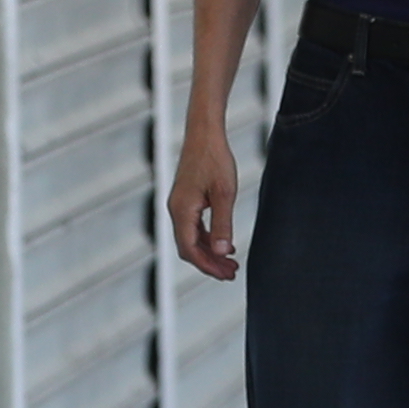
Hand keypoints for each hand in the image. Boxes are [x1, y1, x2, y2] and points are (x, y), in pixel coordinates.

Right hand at [169, 117, 241, 282]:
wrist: (204, 132)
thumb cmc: (215, 158)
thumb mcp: (225, 193)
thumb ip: (223, 224)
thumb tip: (222, 252)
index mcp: (182, 210)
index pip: (189, 249)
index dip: (207, 266)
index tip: (227, 274)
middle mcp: (176, 210)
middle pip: (188, 247)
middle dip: (209, 263)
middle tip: (232, 273)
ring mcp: (179, 204)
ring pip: (191, 238)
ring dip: (209, 252)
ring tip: (231, 263)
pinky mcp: (185, 198)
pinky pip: (193, 227)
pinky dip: (207, 238)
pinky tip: (223, 242)